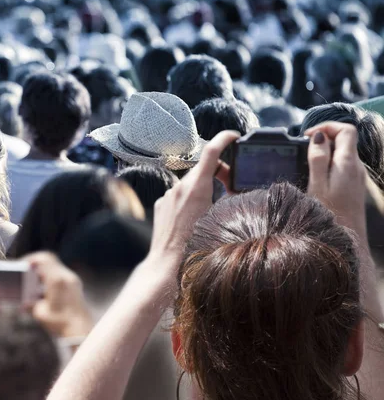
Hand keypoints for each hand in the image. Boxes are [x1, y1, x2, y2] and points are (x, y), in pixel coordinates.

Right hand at [25, 252, 93, 337]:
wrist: (81, 330)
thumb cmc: (61, 322)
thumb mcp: (40, 313)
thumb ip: (30, 304)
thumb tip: (23, 301)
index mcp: (56, 280)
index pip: (44, 259)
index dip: (32, 258)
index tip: (24, 263)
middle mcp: (66, 276)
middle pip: (51, 259)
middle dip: (37, 263)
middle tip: (27, 269)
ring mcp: (73, 279)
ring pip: (56, 266)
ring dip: (45, 269)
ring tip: (34, 279)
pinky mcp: (76, 285)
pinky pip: (62, 274)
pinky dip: (52, 276)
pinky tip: (45, 287)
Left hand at [149, 131, 239, 266]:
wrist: (167, 264)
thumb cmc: (195, 247)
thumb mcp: (220, 220)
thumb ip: (229, 201)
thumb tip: (237, 193)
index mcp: (196, 187)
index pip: (212, 151)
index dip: (224, 138)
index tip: (234, 136)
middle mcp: (179, 187)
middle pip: (203, 167)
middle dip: (219, 171)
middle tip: (232, 183)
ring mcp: (168, 195)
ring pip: (191, 182)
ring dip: (204, 187)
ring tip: (214, 206)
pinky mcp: (161, 205)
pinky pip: (178, 195)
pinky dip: (190, 199)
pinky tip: (195, 216)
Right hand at [304, 122, 366, 240]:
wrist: (348, 240)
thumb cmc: (330, 214)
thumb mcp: (317, 184)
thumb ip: (318, 158)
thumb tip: (318, 135)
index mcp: (348, 163)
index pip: (346, 130)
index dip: (326, 126)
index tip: (306, 136)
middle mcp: (356, 167)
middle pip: (344, 140)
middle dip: (323, 138)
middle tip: (302, 149)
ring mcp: (357, 177)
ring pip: (343, 152)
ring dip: (325, 151)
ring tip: (306, 163)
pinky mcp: (354, 186)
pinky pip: (342, 165)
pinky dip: (329, 163)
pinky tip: (316, 176)